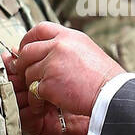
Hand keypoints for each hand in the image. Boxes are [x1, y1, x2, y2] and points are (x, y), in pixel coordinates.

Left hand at [9, 22, 123, 134]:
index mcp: (69, 37)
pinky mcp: (49, 83)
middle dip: (22, 64)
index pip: (39, 30)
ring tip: (41, 94)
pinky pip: (33, 91)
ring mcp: (52, 64)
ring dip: (31, 85)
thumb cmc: (102, 77)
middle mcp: (59, 46)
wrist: (112, 94)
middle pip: (27, 51)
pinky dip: (36, 100)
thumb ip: (63, 48)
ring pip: (28, 72)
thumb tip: (40, 51)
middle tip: (25, 74)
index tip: (24, 49)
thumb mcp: (85, 51)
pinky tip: (43, 104)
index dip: (27, 40)